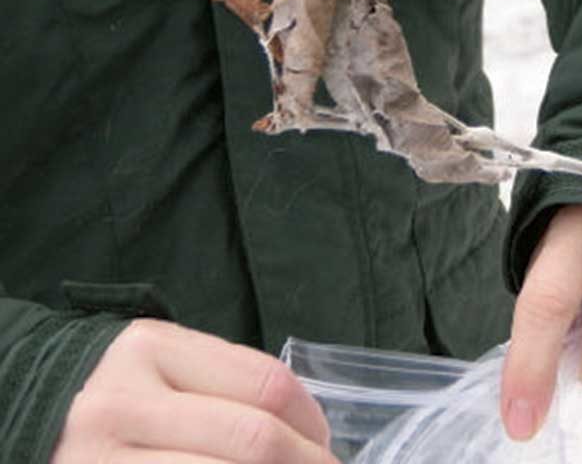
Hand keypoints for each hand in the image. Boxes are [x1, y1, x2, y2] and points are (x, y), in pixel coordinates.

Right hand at [52, 319, 339, 463]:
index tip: (329, 446)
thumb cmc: (112, 394)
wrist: (17, 416)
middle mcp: (121, 404)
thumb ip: (226, 384)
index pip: (266, 385)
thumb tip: (311, 434)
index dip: (314, 423)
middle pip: (253, 441)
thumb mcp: (161, 365)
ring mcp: (100, 462)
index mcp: (151, 349)